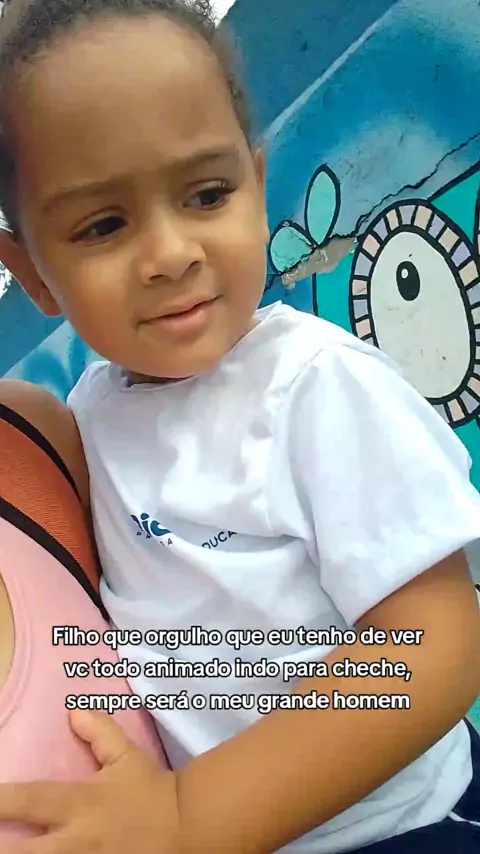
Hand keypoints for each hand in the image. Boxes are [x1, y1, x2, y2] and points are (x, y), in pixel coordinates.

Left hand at [0, 711, 179, 853]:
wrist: (188, 827)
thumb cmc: (151, 791)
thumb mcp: (127, 757)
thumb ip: (100, 733)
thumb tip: (74, 712)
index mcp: (82, 803)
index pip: (32, 799)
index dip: (2, 800)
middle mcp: (78, 840)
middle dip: (6, 849)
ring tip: (6, 852)